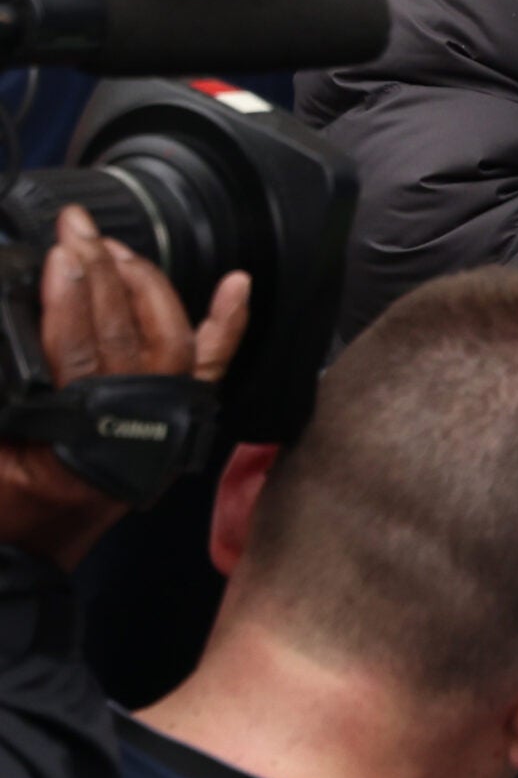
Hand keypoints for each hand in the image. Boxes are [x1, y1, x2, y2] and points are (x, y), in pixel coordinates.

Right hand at [0, 208, 249, 567]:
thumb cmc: (4, 500)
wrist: (30, 549)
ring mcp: (161, 416)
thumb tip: (5, 328)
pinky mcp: (176, 415)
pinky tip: (236, 283)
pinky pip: (208, 362)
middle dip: (98, 272)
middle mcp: (134, 423)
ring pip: (164, 333)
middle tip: (75, 228)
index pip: (80, 350)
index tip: (59, 255)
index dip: (69, 298)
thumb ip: (6, 392)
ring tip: (110, 245)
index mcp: (81, 437)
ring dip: (140, 281)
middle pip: (124, 331)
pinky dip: (225, 322)